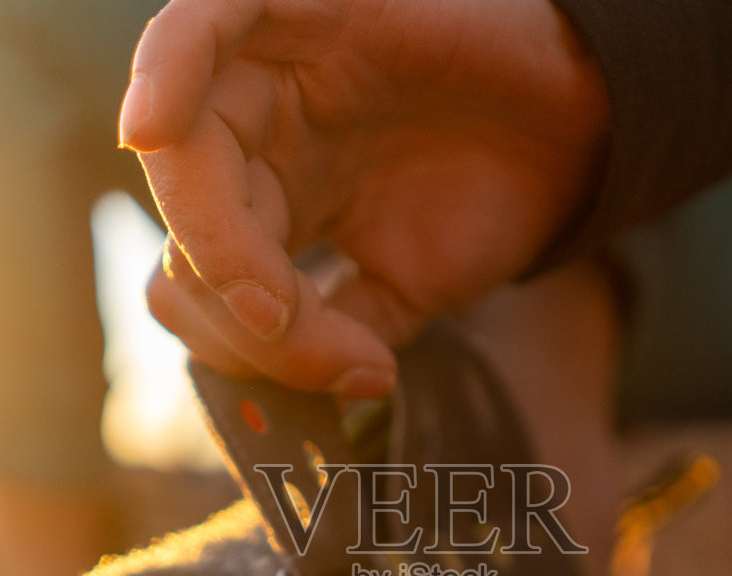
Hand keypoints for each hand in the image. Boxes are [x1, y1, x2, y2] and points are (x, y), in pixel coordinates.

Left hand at [119, 0, 608, 396]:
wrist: (584, 123)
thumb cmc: (494, 195)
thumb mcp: (403, 293)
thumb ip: (337, 340)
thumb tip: (318, 382)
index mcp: (264, 205)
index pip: (201, 281)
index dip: (238, 341)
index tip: (329, 370)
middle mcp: (251, 139)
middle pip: (182, 224)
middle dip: (227, 298)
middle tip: (288, 328)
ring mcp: (264, 71)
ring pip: (180, 146)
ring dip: (204, 228)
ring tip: (257, 291)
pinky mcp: (290, 6)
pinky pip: (197, 26)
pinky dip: (164, 70)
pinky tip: (147, 130)